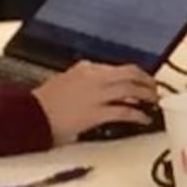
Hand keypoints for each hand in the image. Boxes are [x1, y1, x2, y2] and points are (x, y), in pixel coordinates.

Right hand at [32, 60, 161, 143]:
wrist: (32, 115)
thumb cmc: (45, 102)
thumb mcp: (65, 80)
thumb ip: (84, 78)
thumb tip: (100, 81)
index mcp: (86, 69)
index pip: (117, 68)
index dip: (133, 75)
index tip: (140, 81)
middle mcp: (93, 78)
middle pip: (129, 74)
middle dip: (146, 80)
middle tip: (154, 88)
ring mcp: (96, 95)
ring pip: (130, 89)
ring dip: (146, 95)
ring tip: (154, 101)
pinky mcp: (96, 113)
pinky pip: (124, 111)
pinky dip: (138, 114)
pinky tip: (144, 119)